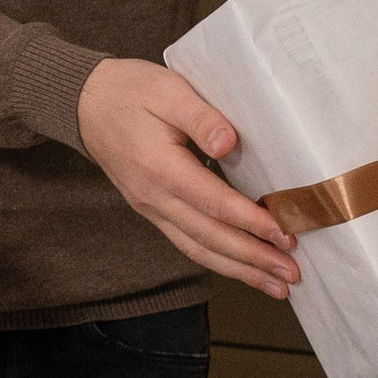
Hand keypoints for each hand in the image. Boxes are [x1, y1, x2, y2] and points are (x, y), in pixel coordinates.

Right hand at [76, 57, 298, 297]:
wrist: (85, 103)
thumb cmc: (131, 91)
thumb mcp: (169, 91)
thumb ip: (201, 117)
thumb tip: (229, 143)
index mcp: (160, 168)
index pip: (213, 203)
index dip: (250, 222)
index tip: (285, 235)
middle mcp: (153, 197)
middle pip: (208, 237)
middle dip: (253, 259)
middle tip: (291, 275)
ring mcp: (150, 208)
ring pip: (198, 249)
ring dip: (239, 270)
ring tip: (275, 286)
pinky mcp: (152, 210)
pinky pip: (186, 243)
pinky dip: (218, 260)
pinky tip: (242, 268)